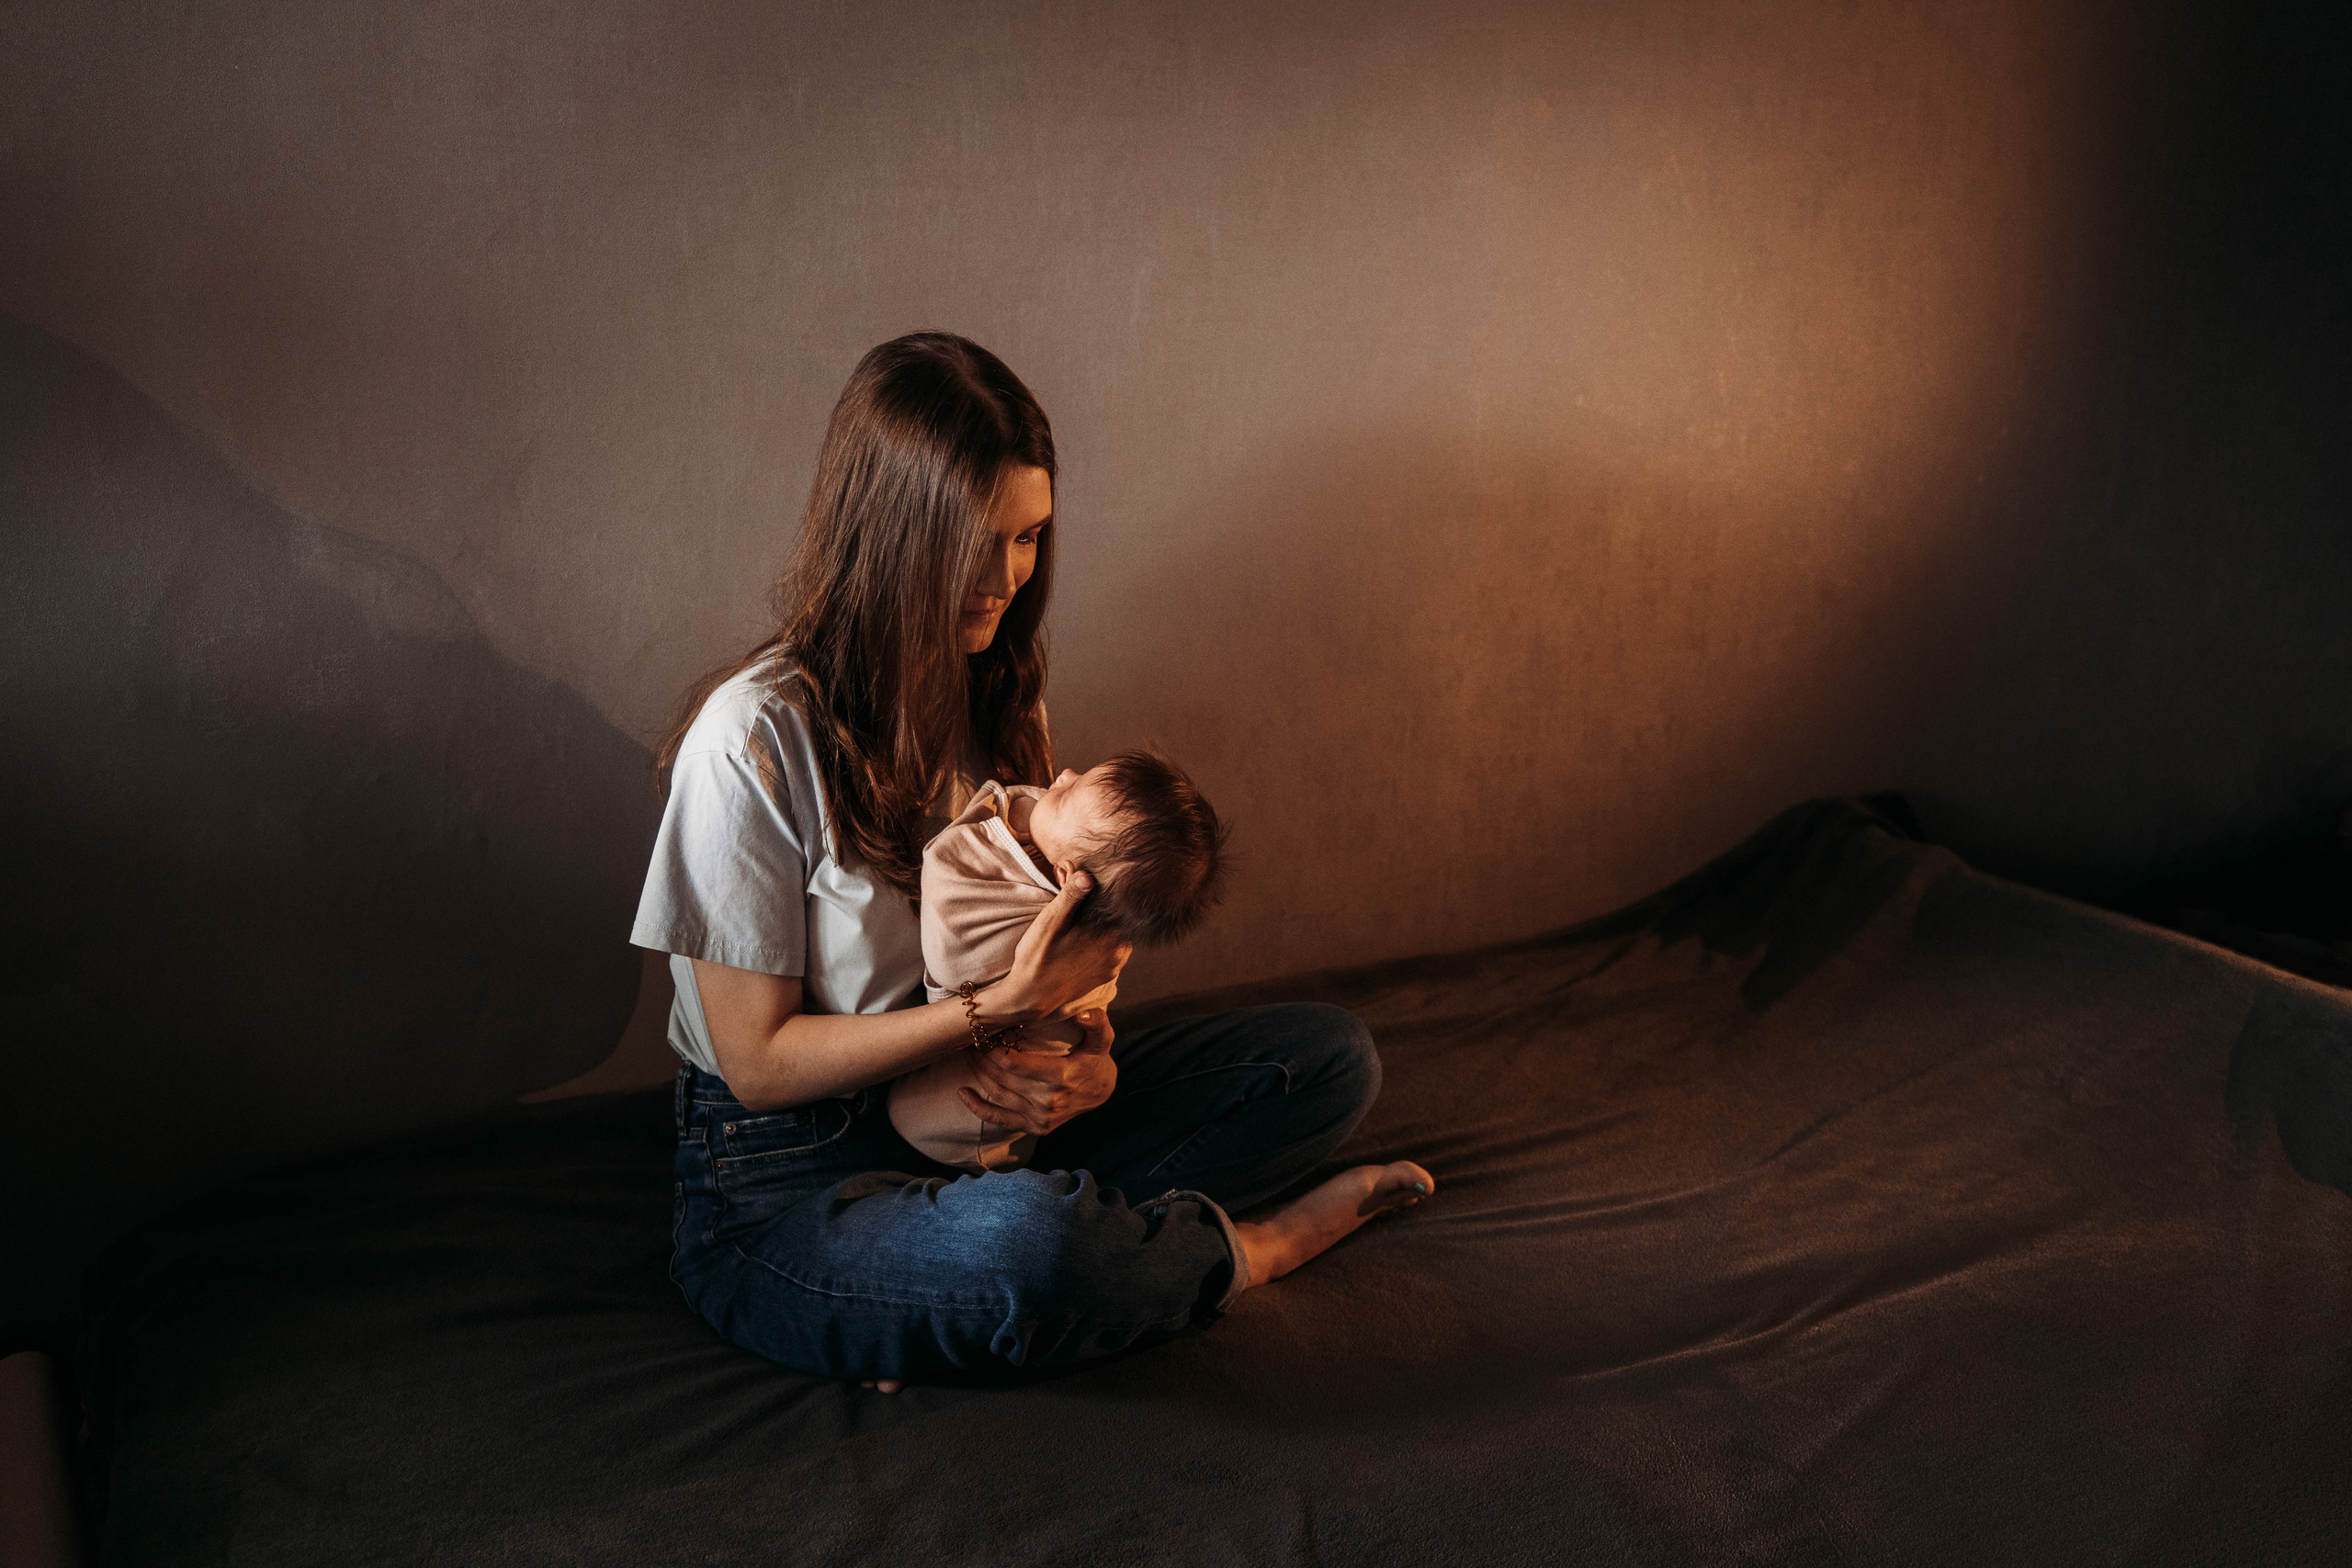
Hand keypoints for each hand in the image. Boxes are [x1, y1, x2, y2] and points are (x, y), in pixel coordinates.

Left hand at [957, 1008, 1116, 1136]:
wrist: (1101, 1093)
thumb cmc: (1094, 1061)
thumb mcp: (1102, 1041)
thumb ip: (1097, 1025)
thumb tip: (1084, 1013)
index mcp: (1060, 1077)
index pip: (1013, 1063)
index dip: (993, 1049)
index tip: (984, 1033)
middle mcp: (1047, 1100)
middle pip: (1001, 1077)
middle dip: (982, 1057)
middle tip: (971, 1039)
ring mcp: (1039, 1117)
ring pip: (997, 1094)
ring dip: (978, 1074)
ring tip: (968, 1055)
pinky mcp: (1034, 1127)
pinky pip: (999, 1119)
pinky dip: (977, 1108)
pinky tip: (962, 1093)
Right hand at [979, 865, 1131, 1029]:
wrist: (1029, 999)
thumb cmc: (1038, 959)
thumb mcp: (1051, 922)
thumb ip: (1071, 896)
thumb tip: (1087, 874)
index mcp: (1112, 937)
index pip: (1115, 904)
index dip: (1097, 890)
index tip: (1078, 883)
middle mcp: (1120, 953)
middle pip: (1114, 919)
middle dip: (1096, 907)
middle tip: (1070, 897)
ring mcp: (1114, 967)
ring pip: (1111, 935)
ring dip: (1096, 925)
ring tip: (1073, 921)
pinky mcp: (1105, 976)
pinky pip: (1107, 950)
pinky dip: (1096, 941)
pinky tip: (1076, 939)